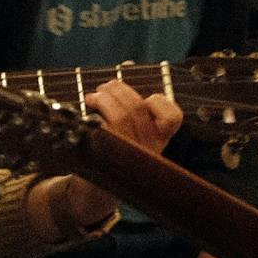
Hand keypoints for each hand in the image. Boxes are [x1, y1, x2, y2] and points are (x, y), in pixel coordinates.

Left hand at [39, 78, 180, 231]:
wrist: (96, 192)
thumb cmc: (116, 151)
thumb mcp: (131, 129)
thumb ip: (132, 99)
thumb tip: (128, 66)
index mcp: (159, 139)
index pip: (172, 117)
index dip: (158, 100)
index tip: (144, 96)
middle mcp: (148, 149)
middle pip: (137, 107)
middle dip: (118, 89)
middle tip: (104, 87)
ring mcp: (129, 156)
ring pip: (121, 115)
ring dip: (104, 98)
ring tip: (93, 97)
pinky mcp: (108, 161)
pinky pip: (102, 129)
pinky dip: (94, 114)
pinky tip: (85, 110)